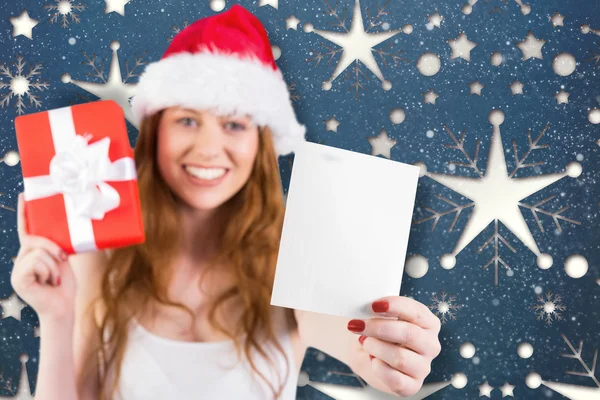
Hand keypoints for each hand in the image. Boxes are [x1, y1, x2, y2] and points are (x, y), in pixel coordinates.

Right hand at [10, 193, 76, 320]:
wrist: (63, 307)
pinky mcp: (18, 279)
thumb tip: (68, 229)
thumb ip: (58, 246)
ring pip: (38, 252)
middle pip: (35, 240)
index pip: (27, 230)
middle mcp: (21, 259)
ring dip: (53, 266)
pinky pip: (36, 263)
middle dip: (53, 249)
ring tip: (53, 279)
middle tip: (63, 261)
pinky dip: (48, 272)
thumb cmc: (65, 285)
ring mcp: (17, 270)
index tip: (25, 194)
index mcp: (32, 253)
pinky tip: (48, 283)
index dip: (26, 213)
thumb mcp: (63, 260)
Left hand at [347, 296, 441, 396]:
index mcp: (428, 323)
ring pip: (400, 357)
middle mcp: (431, 345)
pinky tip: (373, 360)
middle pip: (410, 334)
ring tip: (365, 342)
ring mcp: (423, 367)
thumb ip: (379, 310)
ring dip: (376, 348)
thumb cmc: (376, 331)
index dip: (395, 306)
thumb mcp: (378, 316)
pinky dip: (379, 368)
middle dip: (380, 328)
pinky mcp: (412, 386)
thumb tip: (370, 308)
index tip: (373, 305)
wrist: (365, 353)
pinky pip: (396, 379)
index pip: (417, 312)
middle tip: (359, 325)